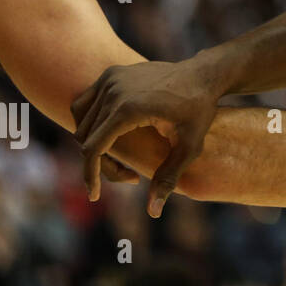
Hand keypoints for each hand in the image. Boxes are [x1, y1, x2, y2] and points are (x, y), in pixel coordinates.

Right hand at [71, 58, 223, 216]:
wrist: (204, 75)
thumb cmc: (200, 111)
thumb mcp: (189, 147)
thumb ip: (168, 177)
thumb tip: (153, 212)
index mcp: (127, 108)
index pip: (93, 148)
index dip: (90, 175)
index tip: (95, 195)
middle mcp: (114, 90)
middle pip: (85, 136)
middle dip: (98, 162)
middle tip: (128, 176)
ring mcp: (111, 78)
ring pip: (81, 120)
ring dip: (91, 142)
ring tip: (119, 158)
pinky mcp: (112, 73)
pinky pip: (86, 102)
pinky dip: (89, 121)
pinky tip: (110, 136)